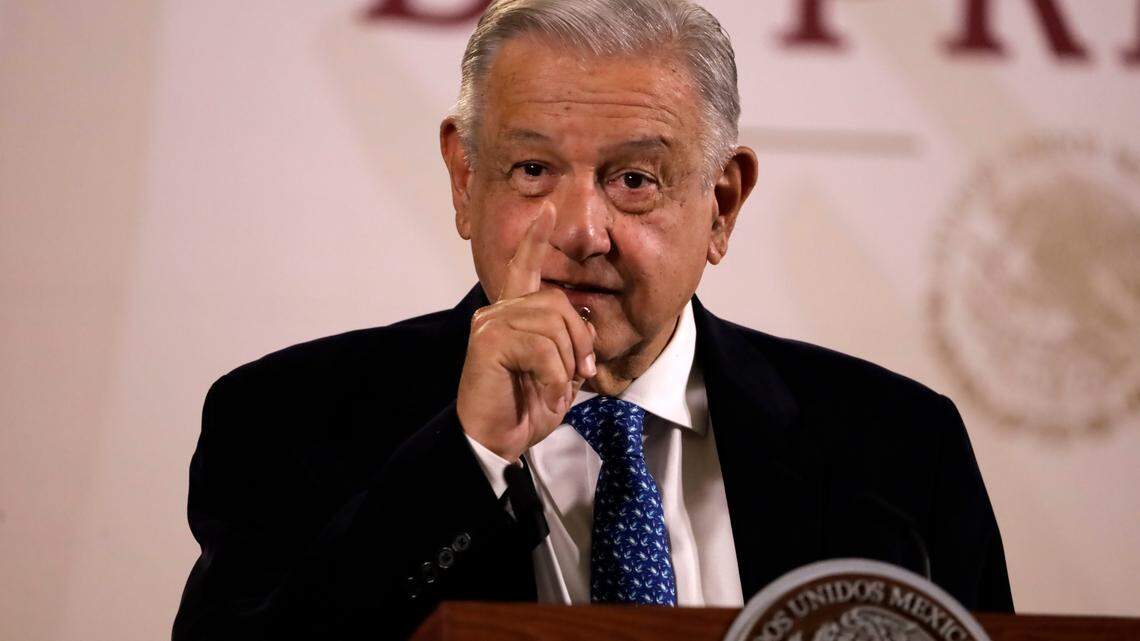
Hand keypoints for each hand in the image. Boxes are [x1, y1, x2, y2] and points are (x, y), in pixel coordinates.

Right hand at [457, 203, 596, 461]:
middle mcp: (498, 312)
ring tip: (553, 389)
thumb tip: (583, 328)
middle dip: (579, 340)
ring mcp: (490, 324)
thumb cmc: (523, 408)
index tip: (548, 209)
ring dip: (565, 365)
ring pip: (553, 326)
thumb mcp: (558, 371)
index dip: (537, 238)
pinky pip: (542, 348)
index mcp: (515, 315)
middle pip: (559, 303)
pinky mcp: (488, 342)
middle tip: (578, 374)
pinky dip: (553, 377)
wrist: (495, 441)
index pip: (525, 268)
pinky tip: (541, 393)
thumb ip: (568, 342)